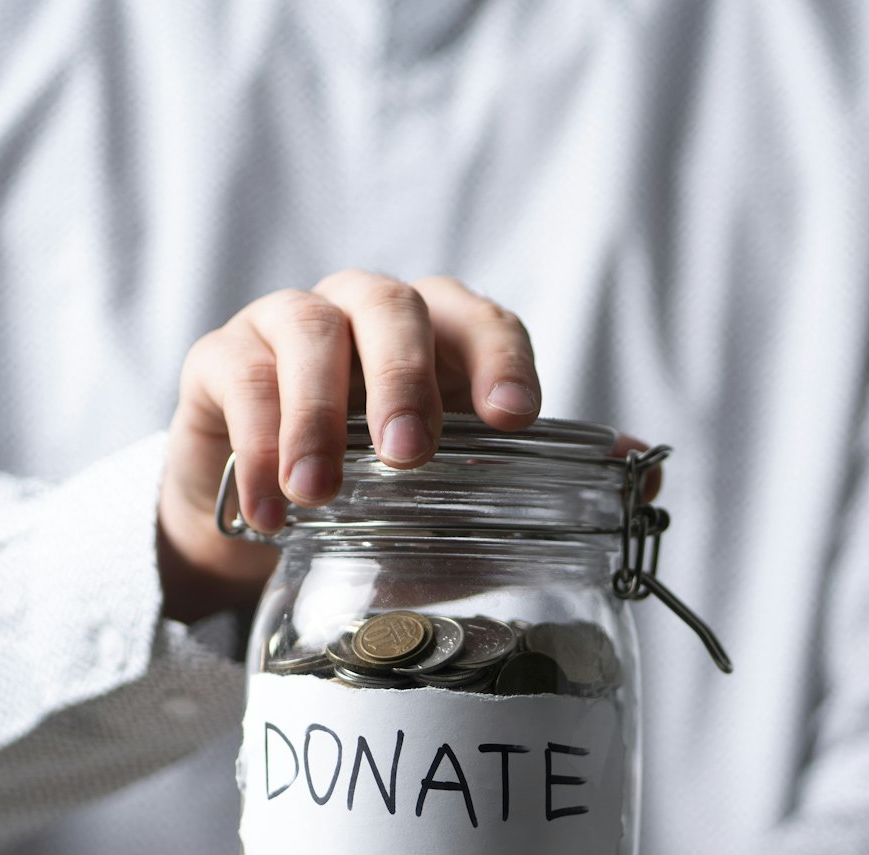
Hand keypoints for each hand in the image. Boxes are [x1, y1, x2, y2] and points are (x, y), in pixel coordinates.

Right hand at [156, 271, 542, 622]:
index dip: (501, 361)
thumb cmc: (374, 506)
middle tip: (408, 455)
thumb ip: (540, 484)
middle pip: (393, 306)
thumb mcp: (456, 509)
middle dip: (405, 377)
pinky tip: (273, 515)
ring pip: (310, 329)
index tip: (515, 422)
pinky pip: (241, 379)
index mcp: (436, 337)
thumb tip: (647, 465)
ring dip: (318, 414)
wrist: (260, 534)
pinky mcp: (220, 358)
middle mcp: (365, 313)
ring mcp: (286, 325)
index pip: (480, 321)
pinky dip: (258, 447)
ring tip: (322, 495)